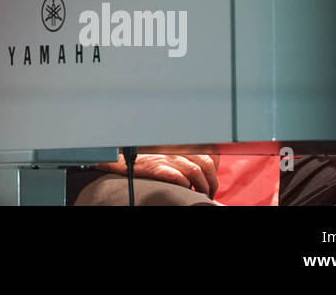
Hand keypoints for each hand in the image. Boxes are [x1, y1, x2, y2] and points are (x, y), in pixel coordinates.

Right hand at [96, 152, 218, 198]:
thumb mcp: (167, 151)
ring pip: (196, 171)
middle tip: (210, 192)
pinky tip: (186, 190)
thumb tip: (203, 168)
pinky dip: (187, 186)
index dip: (214, 167)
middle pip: (206, 162)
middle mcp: (175, 147)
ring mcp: (166, 156)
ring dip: (203, 186)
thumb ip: (183, 155)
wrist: (121, 160)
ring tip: (201, 194)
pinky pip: (180, 178)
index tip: (211, 178)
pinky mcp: (157, 167)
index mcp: (179, 141)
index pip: (208, 151)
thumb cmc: (145, 158)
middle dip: (212, 181)